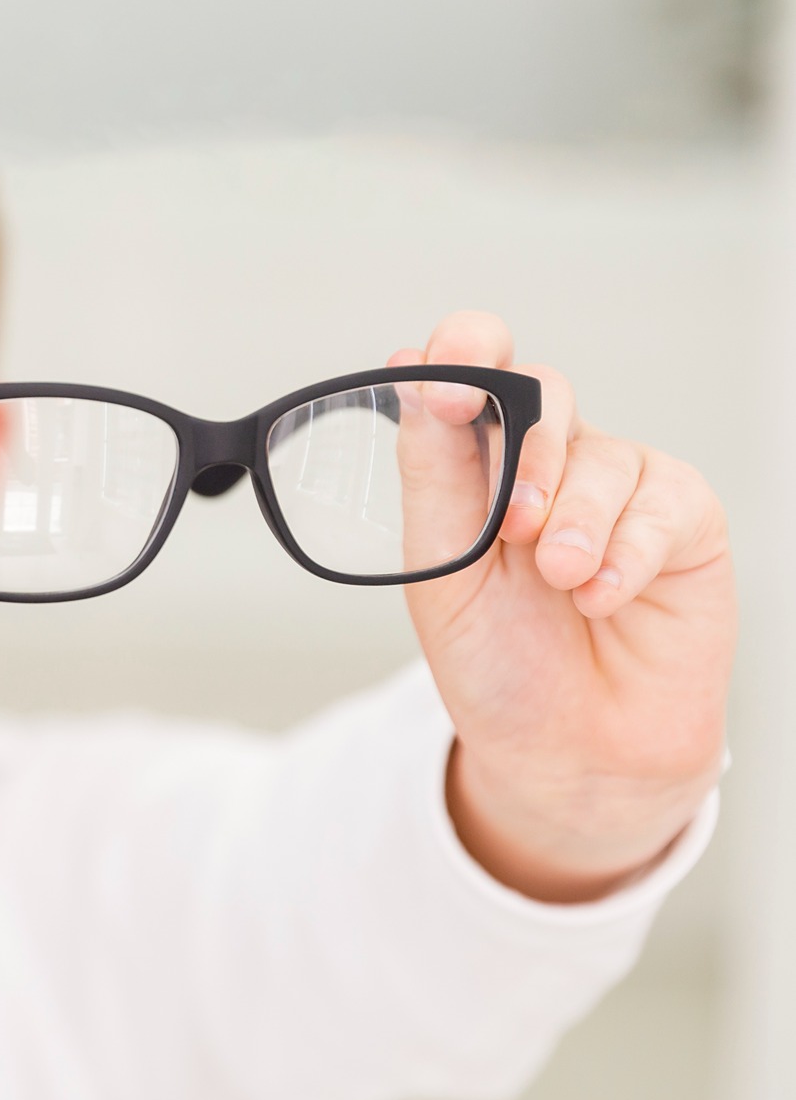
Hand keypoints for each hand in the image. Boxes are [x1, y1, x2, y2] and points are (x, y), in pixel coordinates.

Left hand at [396, 311, 734, 902]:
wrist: (567, 750)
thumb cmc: (497, 660)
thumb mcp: (441, 568)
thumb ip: (434, 469)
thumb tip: (415, 368)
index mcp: (477, 461)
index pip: (473, 366)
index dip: (464, 350)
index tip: (447, 377)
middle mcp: (550, 458)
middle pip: (542, 391)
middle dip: (525, 453)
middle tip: (511, 530)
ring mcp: (620, 484)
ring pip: (600, 454)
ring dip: (572, 525)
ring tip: (560, 586)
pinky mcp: (684, 517)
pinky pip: (661, 503)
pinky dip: (625, 555)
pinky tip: (602, 599)